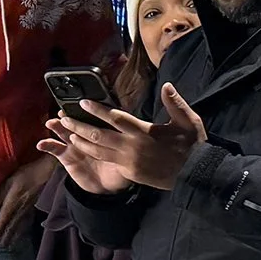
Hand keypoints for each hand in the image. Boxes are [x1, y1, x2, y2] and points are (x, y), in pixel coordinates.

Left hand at [0, 154, 58, 246]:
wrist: (46, 171)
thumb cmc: (26, 174)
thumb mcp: (8, 182)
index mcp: (12, 202)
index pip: (3, 220)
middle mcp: (20, 208)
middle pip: (11, 226)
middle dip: (4, 236)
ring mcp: (28, 208)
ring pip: (19, 225)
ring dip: (13, 235)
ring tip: (8, 244)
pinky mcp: (33, 205)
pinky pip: (26, 220)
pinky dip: (22, 228)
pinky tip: (21, 232)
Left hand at [41, 84, 206, 193]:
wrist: (195, 174)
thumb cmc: (192, 145)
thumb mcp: (188, 121)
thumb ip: (175, 103)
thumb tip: (167, 85)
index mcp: (144, 131)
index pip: (115, 118)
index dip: (98, 110)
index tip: (83, 102)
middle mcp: (132, 146)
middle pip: (99, 135)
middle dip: (79, 125)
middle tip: (64, 118)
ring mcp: (129, 161)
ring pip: (98, 150)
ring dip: (81, 141)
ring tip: (68, 133)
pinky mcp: (129, 172)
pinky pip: (107, 161)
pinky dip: (93, 153)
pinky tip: (84, 148)